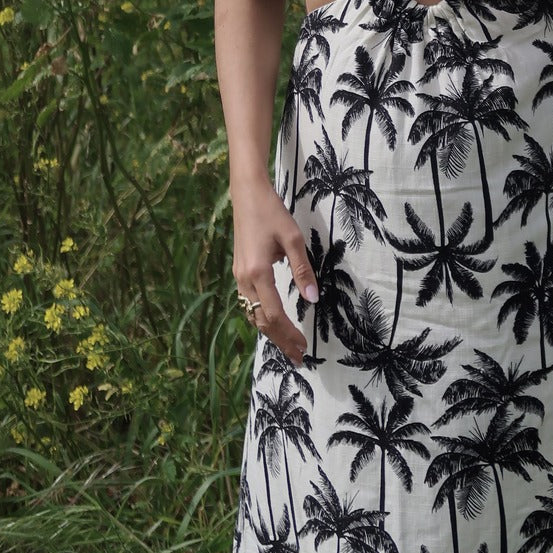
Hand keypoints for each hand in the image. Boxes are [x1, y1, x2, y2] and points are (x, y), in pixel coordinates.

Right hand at [232, 177, 318, 365]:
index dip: (289, 334)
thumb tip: (313, 299)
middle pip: (261, 321)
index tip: (304, 348)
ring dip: (270, 331)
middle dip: (280, 340)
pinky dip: (261, 317)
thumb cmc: (272, 213)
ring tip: (288, 344)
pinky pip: (249, 303)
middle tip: (298, 356)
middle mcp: (244, 280)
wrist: (247, 195)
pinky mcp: (239, 272)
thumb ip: (303, 269)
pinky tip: (273, 320)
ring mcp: (238, 276)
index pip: (274, 314)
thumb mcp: (293, 238)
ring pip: (252, 314)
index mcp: (258, 273)